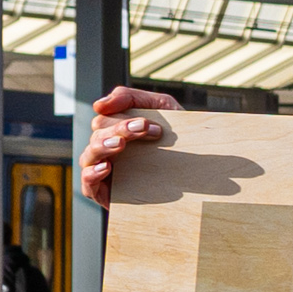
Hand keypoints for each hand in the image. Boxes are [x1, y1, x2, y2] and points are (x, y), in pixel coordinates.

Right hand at [73, 80, 181, 205]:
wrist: (205, 173)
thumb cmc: (183, 138)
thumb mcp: (162, 107)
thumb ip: (131, 97)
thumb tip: (98, 105)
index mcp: (118, 129)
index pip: (104, 117)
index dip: (122, 117)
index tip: (149, 124)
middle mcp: (109, 149)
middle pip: (97, 133)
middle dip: (120, 129)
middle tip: (144, 129)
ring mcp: (106, 171)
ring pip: (89, 154)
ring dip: (103, 146)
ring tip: (121, 143)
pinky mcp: (106, 194)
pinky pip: (87, 183)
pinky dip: (92, 174)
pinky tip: (107, 167)